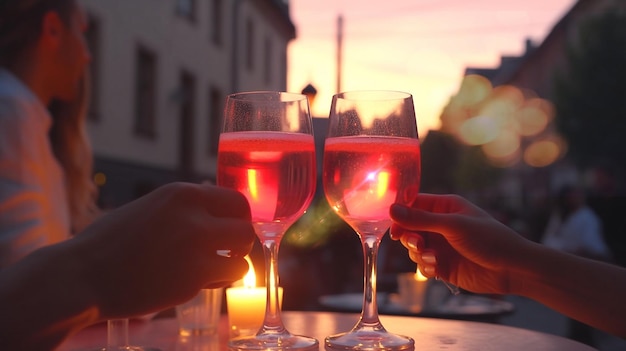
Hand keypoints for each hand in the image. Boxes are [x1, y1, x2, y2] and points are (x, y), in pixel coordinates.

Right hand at [69, 182, 255, 318]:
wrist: (82, 275)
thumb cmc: (111, 241)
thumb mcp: (151, 207)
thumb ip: (186, 207)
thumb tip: (216, 205)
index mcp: (182, 194)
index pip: (237, 200)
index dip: (238, 217)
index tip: (232, 227)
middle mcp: (194, 218)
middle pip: (247, 230)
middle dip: (240, 243)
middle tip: (227, 251)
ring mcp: (195, 251)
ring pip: (242, 260)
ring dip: (231, 266)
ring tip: (210, 268)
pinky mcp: (191, 281)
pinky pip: (222, 281)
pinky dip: (213, 283)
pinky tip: (190, 281)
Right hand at [389, 193, 534, 294]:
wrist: (511, 269)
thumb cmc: (489, 239)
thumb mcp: (453, 225)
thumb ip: (420, 219)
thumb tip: (392, 209)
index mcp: (445, 208)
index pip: (414, 205)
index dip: (400, 214)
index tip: (393, 226)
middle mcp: (441, 226)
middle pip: (410, 228)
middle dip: (409, 237)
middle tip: (418, 244)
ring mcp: (441, 246)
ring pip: (414, 248)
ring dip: (418, 254)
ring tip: (432, 258)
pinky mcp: (443, 266)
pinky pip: (423, 265)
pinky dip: (425, 268)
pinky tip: (437, 269)